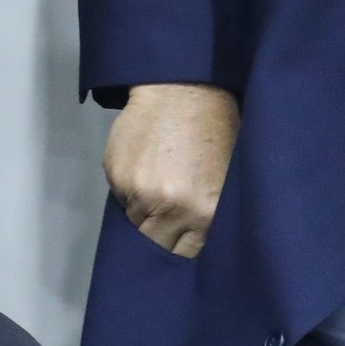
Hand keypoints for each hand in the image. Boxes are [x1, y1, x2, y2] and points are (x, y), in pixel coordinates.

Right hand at [107, 83, 238, 258]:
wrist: (184, 89)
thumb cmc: (216, 130)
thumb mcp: (227, 180)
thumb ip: (209, 216)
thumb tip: (195, 241)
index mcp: (206, 214)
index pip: (188, 255)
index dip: (184, 249)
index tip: (184, 242)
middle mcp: (172, 209)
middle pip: (157, 245)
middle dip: (163, 235)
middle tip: (171, 215)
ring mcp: (140, 192)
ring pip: (136, 222)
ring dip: (145, 211)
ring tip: (160, 185)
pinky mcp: (117, 175)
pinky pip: (121, 198)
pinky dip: (130, 190)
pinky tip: (146, 168)